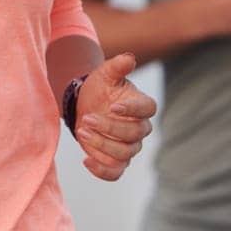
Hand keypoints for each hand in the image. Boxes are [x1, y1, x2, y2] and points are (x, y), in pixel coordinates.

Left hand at [73, 53, 157, 180]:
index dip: (133, 110)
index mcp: (141, 106)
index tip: (113, 106)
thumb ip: (117, 66)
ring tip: (82, 131)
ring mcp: (129, 146)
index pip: (148, 109)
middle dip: (110, 128)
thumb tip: (129, 57)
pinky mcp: (115, 160)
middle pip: (135, 135)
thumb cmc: (100, 88)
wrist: (84, 105)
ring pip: (124, 154)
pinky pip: (115, 173)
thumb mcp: (105, 74)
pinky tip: (86, 160)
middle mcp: (139, 128)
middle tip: (87, 119)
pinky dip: (102, 170)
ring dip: (102, 145)